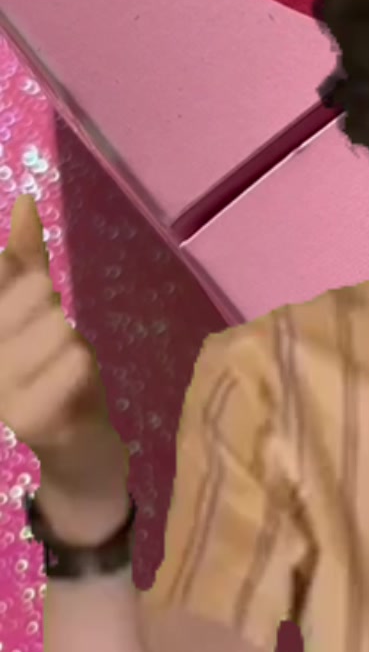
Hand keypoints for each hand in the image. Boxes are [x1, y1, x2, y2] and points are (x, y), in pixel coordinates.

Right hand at [0, 195, 129, 540]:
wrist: (77, 451)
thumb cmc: (52, 372)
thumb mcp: (35, 311)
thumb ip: (25, 260)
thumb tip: (26, 200)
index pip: (7, 273)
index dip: (11, 269)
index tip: (33, 304)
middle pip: (32, 295)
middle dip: (45, 307)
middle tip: (45, 336)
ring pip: (57, 323)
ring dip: (68, 340)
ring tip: (58, 366)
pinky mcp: (29, 418)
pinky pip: (74, 362)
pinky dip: (80, 365)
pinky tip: (72, 384)